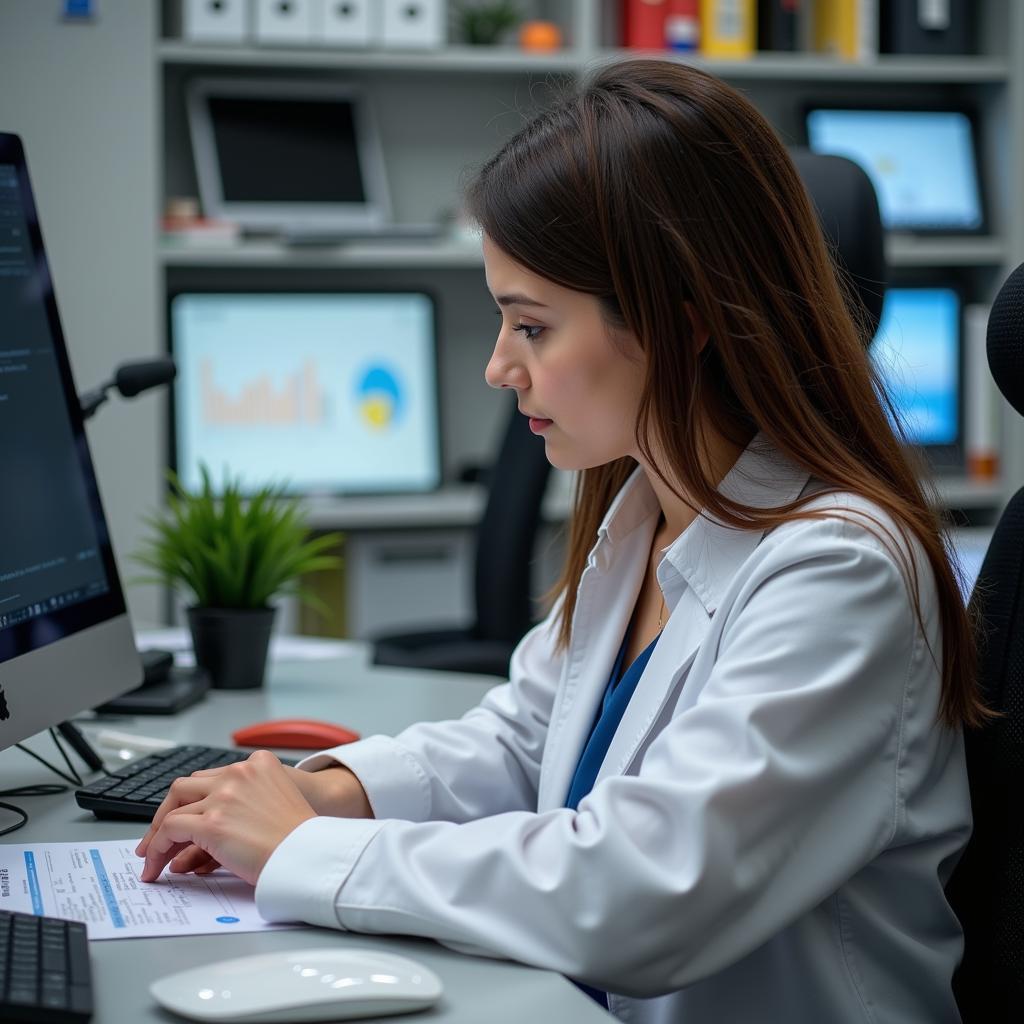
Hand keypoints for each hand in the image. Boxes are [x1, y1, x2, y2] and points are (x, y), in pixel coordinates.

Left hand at [134, 750, 315, 884]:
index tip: (183, 819)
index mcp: (258, 763)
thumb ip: (243, 803)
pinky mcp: (211, 822)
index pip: (210, 778)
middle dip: (168, 812)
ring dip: (157, 834)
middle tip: (159, 836)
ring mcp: (223, 796)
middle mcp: (238, 773)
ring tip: (151, 856)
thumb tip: (203, 832)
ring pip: (173, 809)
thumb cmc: (299, 838)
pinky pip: (169, 831)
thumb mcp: (276, 803)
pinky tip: (156, 865)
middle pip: (185, 787)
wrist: (310, 853)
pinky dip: (156, 849)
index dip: (191, 802)